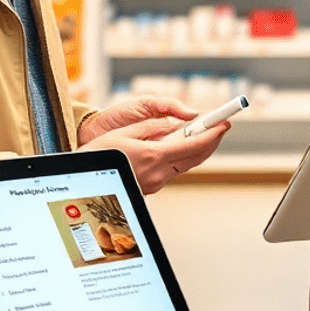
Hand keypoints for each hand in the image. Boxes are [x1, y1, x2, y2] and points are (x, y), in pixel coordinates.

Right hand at [76, 96, 229, 193]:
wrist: (84, 181)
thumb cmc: (99, 153)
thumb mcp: (125, 132)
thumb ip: (153, 127)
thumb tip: (175, 124)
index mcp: (154, 156)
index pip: (194, 146)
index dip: (213, 134)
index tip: (224, 123)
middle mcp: (158, 173)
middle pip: (195, 157)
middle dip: (211, 141)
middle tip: (220, 126)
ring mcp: (155, 183)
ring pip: (184, 164)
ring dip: (195, 149)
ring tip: (200, 132)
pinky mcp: (151, 187)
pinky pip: (171, 169)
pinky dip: (179, 156)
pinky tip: (177, 146)